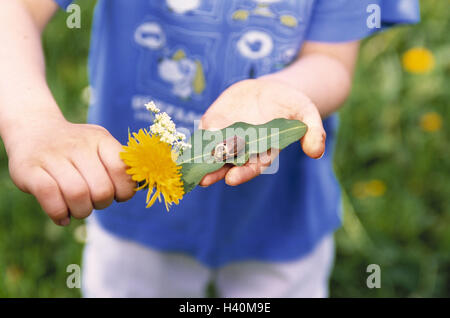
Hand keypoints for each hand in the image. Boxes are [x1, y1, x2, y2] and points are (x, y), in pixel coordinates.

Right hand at [5, 115, 134, 225]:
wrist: (34, 130)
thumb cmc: (78, 148)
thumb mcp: (101, 146)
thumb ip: (121, 165)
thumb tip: (142, 187)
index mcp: (100, 140)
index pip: (123, 170)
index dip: (124, 191)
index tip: (117, 194)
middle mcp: (78, 145)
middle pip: (101, 189)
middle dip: (101, 204)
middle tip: (94, 201)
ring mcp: (52, 156)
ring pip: (77, 196)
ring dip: (81, 212)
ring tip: (78, 209)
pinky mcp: (29, 170)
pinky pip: (50, 198)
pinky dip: (60, 213)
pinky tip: (62, 215)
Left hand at [199, 78, 325, 186]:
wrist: (272, 89)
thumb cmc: (291, 104)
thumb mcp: (306, 113)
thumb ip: (313, 131)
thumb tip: (316, 152)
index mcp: (263, 149)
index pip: (252, 165)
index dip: (243, 172)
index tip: (232, 179)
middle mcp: (243, 146)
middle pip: (228, 164)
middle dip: (216, 172)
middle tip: (203, 180)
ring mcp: (228, 134)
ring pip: (212, 150)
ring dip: (201, 159)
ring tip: (189, 167)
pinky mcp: (216, 121)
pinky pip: (205, 130)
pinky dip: (196, 137)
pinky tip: (186, 143)